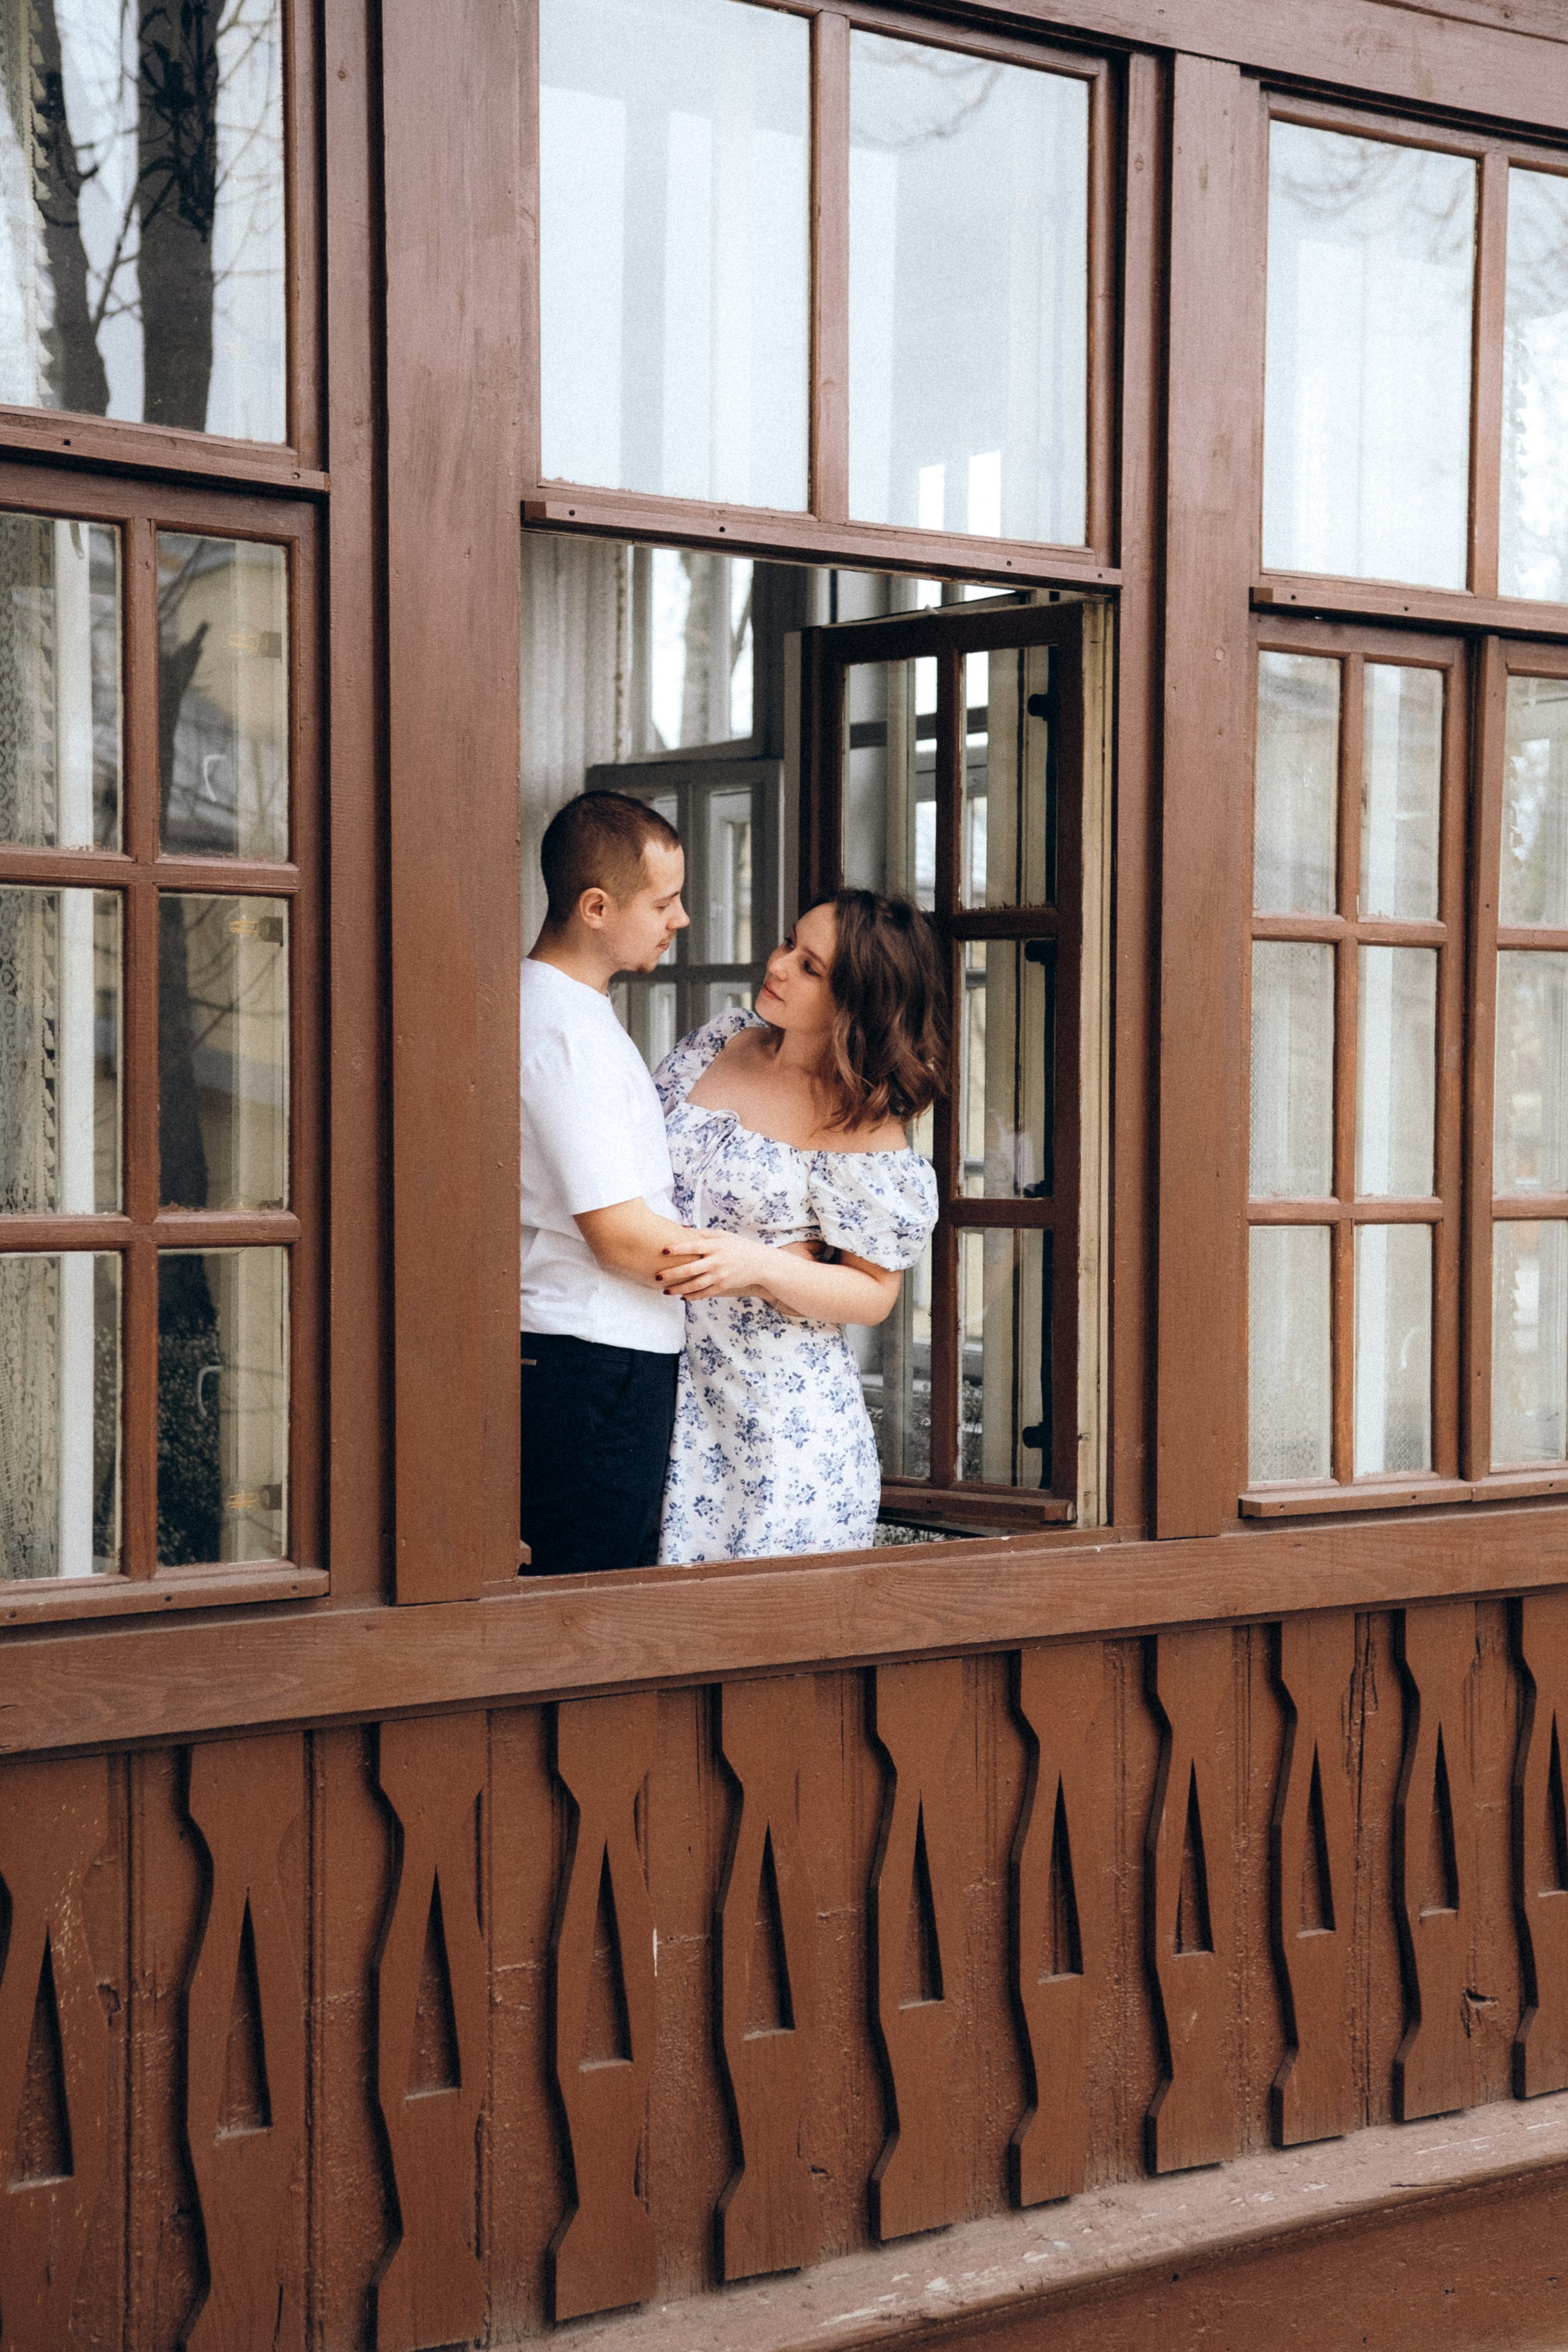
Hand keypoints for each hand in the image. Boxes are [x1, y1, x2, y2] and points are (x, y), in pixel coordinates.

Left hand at [655, 1230, 775, 1299]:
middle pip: (691, 1269)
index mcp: (716, 1246)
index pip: (693, 1247)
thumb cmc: (738, 1246)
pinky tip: (682, 1297)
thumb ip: (701, 1234)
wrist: (760, 1263)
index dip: (678, 1249)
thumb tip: (680, 1229)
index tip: (664, 1250)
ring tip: (665, 1291)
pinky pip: (704, 1293)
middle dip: (673, 1274)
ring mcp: (720, 1276)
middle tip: (658, 1276)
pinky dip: (692, 1296)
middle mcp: (717, 1262)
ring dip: (679, 1289)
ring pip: (695, 1285)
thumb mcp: (722, 1235)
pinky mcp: (723, 1286)